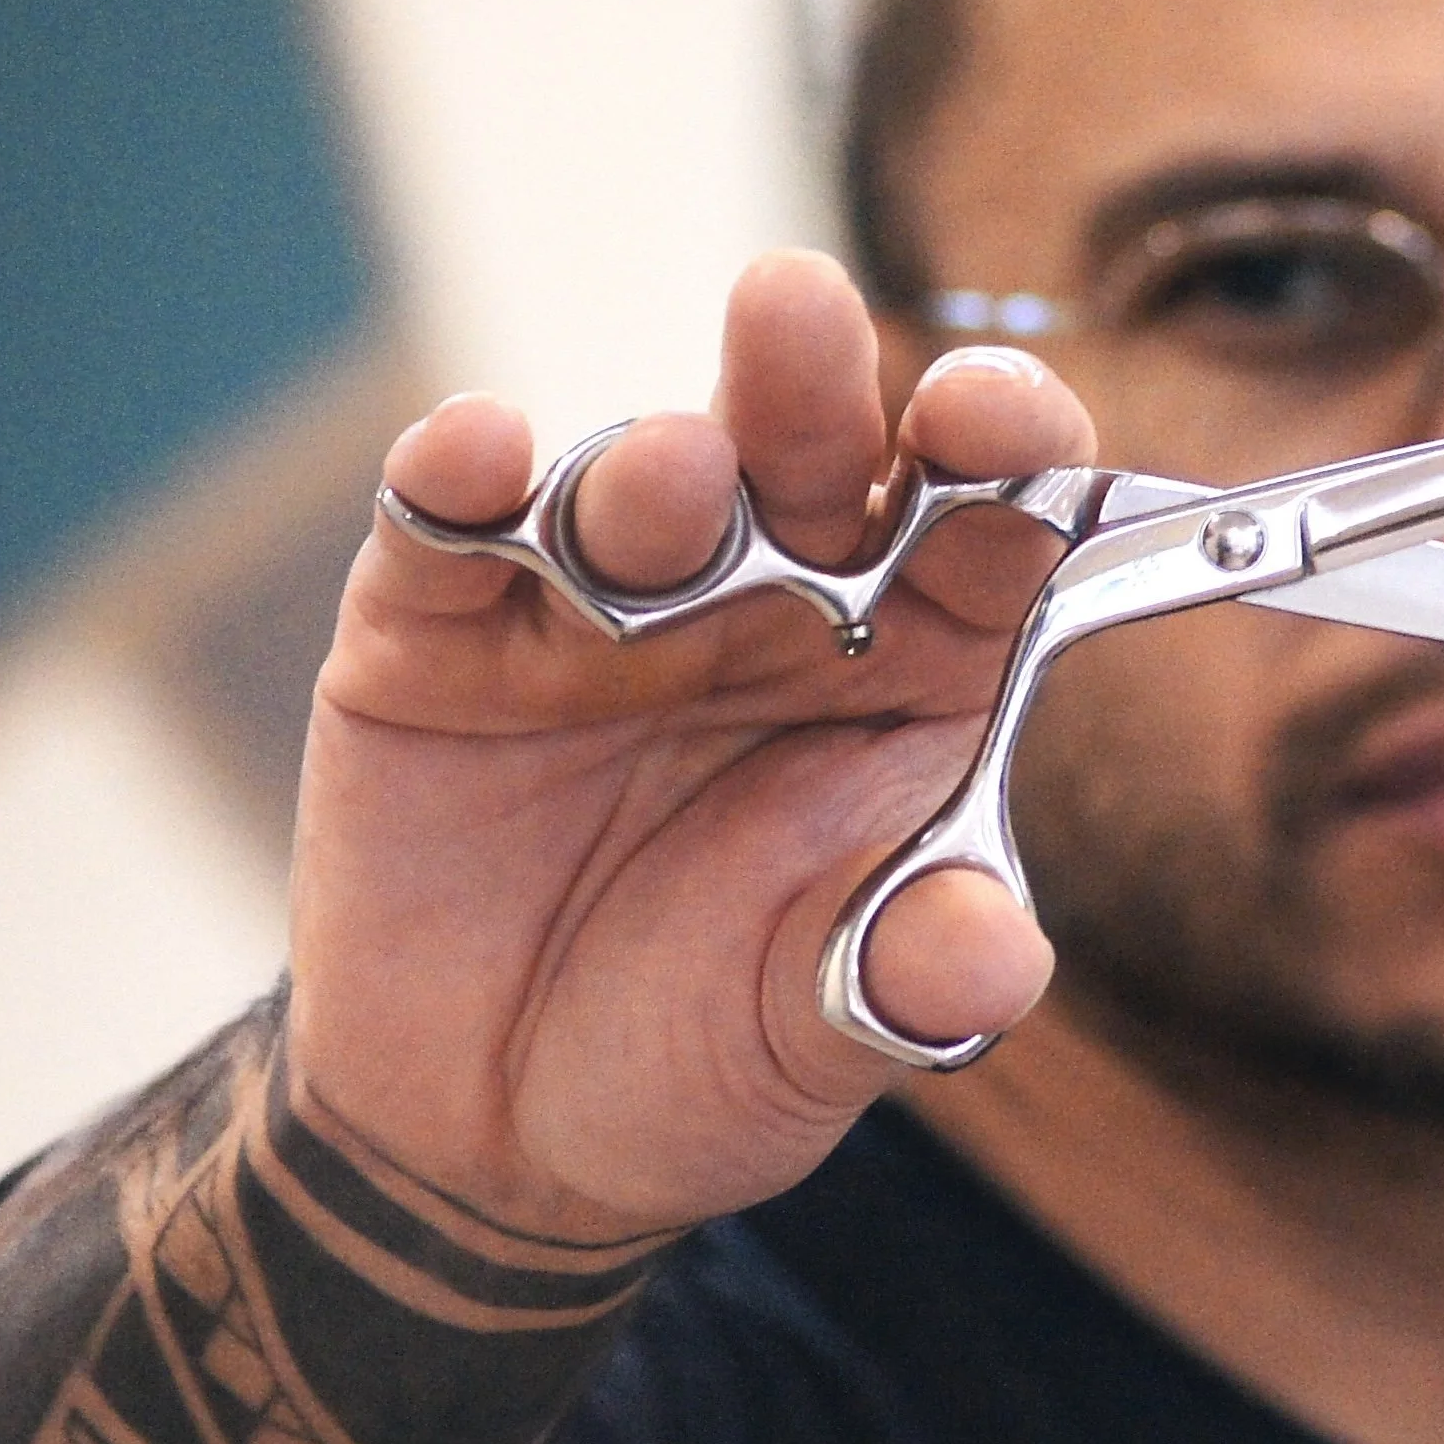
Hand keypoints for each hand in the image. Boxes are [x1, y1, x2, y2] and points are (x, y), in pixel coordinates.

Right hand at [289, 252, 1093, 1240]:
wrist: (490, 1131)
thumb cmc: (705, 1047)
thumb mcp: (824, 1032)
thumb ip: (909, 976)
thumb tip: (993, 962)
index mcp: (912, 655)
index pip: (984, 520)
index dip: (1003, 452)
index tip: (1000, 422)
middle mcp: (773, 593)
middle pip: (815, 450)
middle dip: (813, 380)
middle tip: (801, 311)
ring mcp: (603, 598)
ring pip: (639, 479)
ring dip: (653, 463)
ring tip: (671, 480)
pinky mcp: (440, 624)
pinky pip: (446, 526)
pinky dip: (456, 476)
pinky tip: (473, 451)